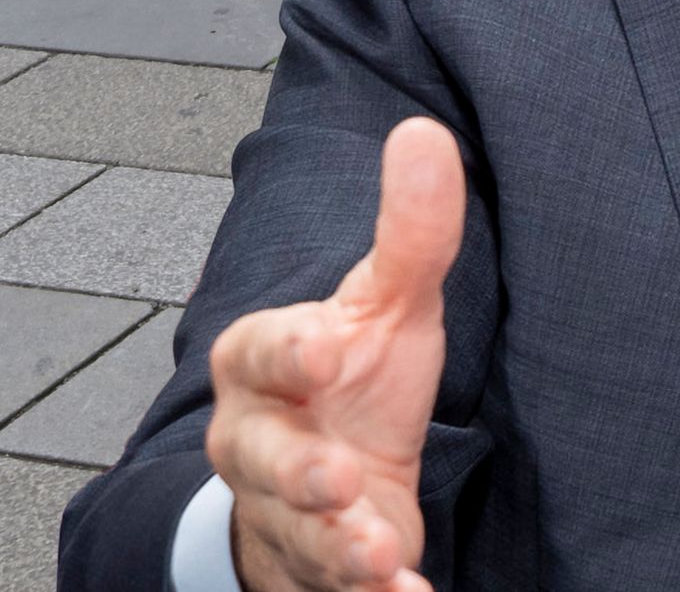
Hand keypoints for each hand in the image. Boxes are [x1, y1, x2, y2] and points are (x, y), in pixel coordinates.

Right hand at [207, 119, 467, 591]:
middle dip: (298, 474)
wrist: (330, 475)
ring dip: (335, 548)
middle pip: (262, 461)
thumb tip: (423, 133)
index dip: (287, 353)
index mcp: (262, 365)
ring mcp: (281, 515)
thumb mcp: (386, 303)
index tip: (322, 350)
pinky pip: (329, 591)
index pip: (261, 352)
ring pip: (295, 536)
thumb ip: (409, 230)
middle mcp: (256, 443)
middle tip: (338, 480)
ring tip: (374, 554)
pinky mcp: (313, 572)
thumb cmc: (352, 377)